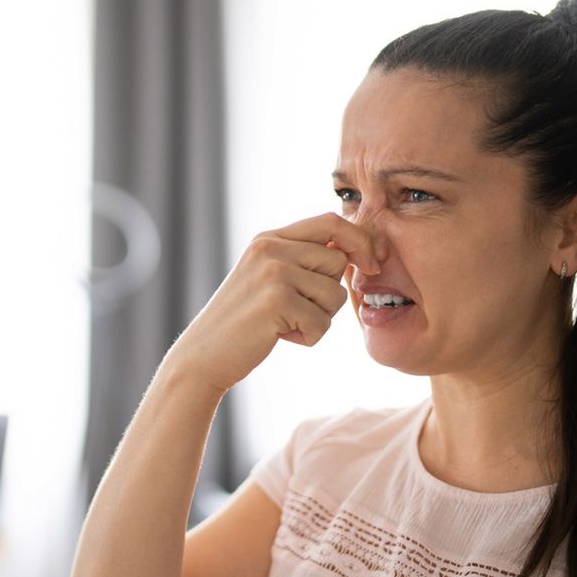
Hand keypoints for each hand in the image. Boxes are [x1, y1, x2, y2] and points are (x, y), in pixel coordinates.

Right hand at [164, 212, 379, 394]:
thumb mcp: (269, 277)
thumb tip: (355, 250)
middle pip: (338, 262)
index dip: (360, 240)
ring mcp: (272, 272)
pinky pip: (323, 322)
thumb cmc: (246, 321)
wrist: (204, 354)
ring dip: (320, 318)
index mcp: (270, 238)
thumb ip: (303, 259)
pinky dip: (310, 336)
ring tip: (287, 324)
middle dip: (329, 294)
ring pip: (335, 294)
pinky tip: (281, 336)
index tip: (372, 263)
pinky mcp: (276, 300)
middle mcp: (270, 248)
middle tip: (299, 310)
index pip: (331, 221)